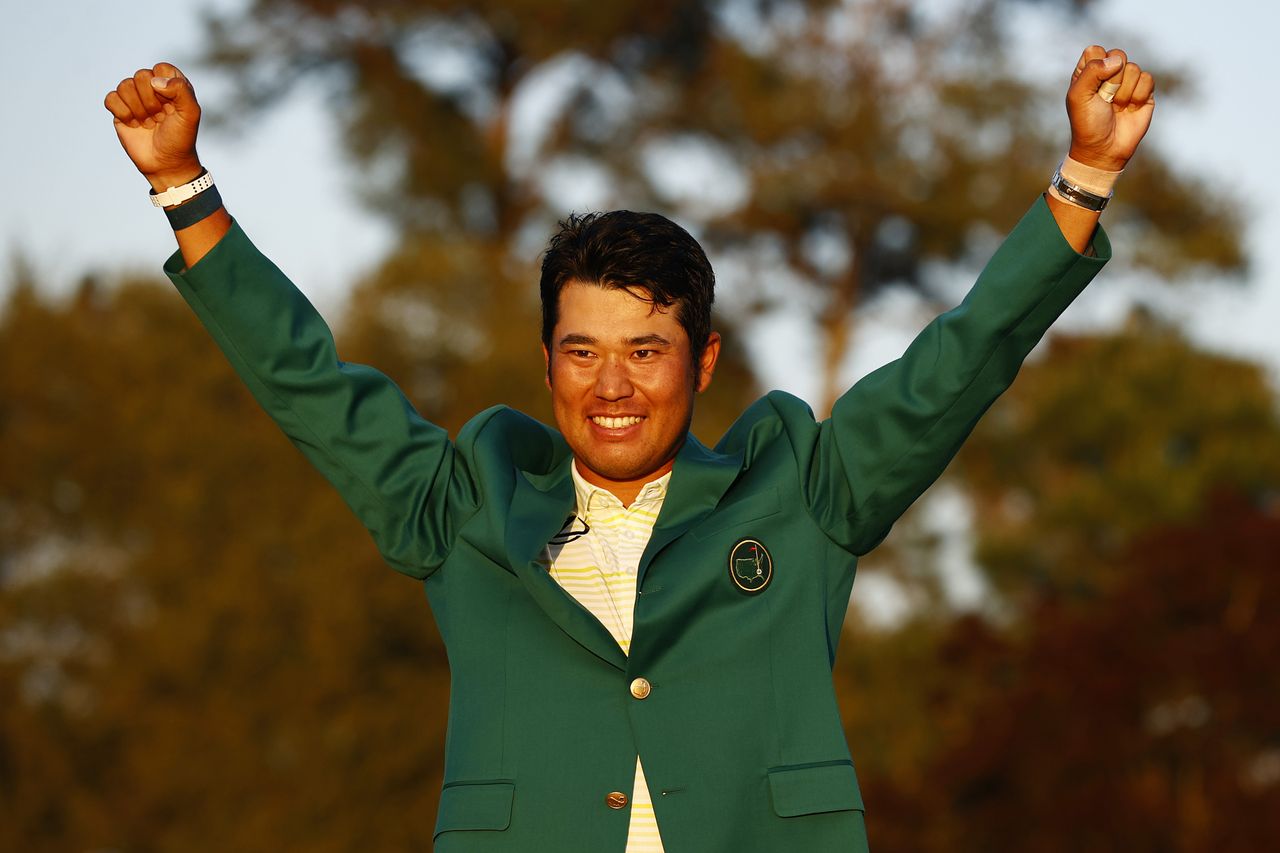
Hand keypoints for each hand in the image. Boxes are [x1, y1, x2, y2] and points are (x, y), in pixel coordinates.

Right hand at [104, 62, 203, 192]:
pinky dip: (123, 113)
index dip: (164, 86)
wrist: (165, 163)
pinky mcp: (120, 110)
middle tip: (160, 118)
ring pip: (124, 86)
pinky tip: (134, 125)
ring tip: (149, 123)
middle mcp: (152, 88)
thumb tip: (155, 81)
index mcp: (171, 85)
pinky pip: (111, 98)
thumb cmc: (181, 138)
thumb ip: (181, 90)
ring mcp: (134, 99)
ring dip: (138, 109)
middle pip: (140, 75)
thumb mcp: (190, 114)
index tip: (171, 105)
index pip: (161, 68)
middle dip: (151, 101)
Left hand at [1066, 46, 1155, 171]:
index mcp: (1088, 72)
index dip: (1096, 66)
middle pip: (1118, 55)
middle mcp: (1108, 73)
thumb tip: (1117, 60)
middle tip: (1105, 99)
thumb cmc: (1087, 123)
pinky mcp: (1144, 91)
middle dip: (1112, 79)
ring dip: (1124, 92)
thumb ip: (1092, 71)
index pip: (1096, 50)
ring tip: (1116, 107)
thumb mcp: (1078, 96)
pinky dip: (1138, 96)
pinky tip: (1130, 109)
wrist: (1105, 148)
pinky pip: (1147, 79)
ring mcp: (1127, 82)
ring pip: (1133, 68)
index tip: (1091, 87)